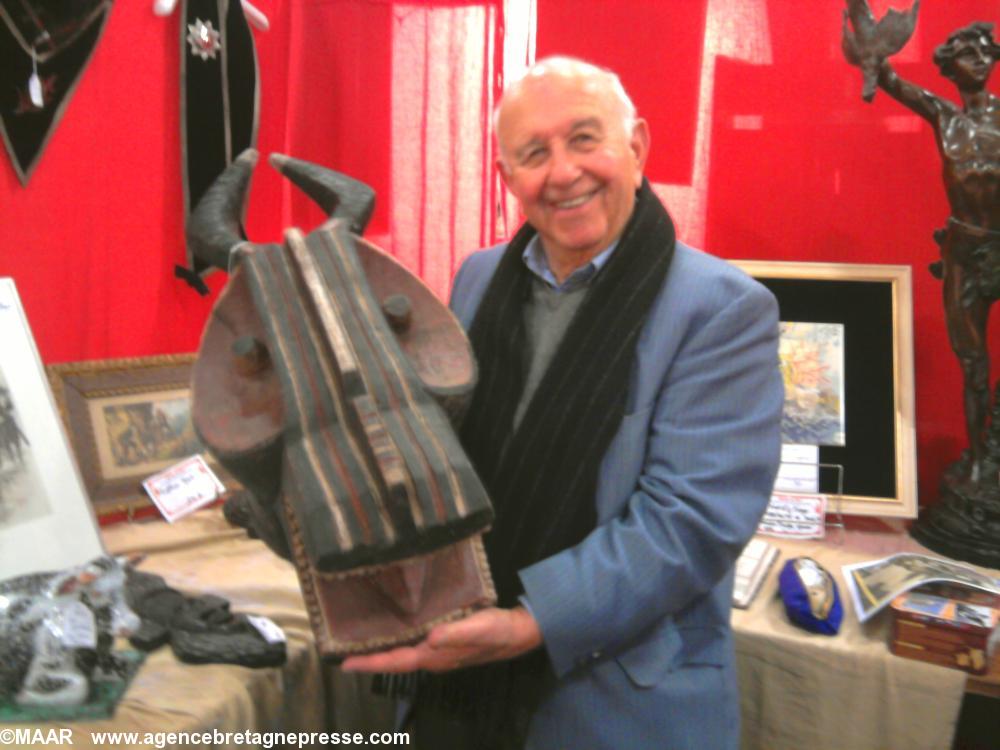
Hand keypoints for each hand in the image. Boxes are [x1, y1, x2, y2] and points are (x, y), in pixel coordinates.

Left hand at [340, 606, 542, 673]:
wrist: (519, 632)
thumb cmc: (497, 630)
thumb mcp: (477, 628)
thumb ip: (454, 634)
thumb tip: (429, 638)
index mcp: (435, 656)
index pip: (395, 662)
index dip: (370, 663)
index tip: (344, 663)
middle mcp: (433, 658)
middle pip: (394, 660)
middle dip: (370, 658)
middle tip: (342, 651)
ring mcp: (439, 653)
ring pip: (403, 654)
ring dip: (382, 650)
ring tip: (361, 640)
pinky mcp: (445, 643)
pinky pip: (414, 645)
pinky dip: (399, 640)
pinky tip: (394, 629)